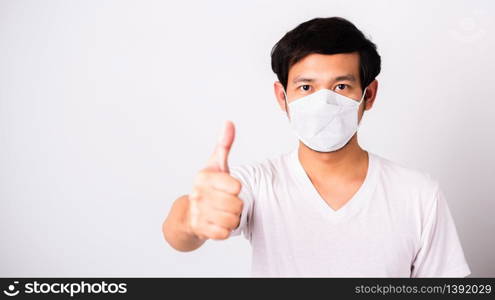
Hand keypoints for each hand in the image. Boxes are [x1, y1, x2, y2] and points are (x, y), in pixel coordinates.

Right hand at [187, 121, 242, 239]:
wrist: (189, 214)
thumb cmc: (208, 187)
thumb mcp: (216, 165)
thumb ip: (224, 145)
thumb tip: (229, 123)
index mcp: (203, 177)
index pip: (236, 186)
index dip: (237, 188)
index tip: (229, 187)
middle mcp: (198, 194)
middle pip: (237, 204)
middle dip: (237, 205)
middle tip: (227, 202)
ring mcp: (198, 212)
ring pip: (232, 220)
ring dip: (232, 218)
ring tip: (223, 212)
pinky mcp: (200, 229)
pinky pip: (224, 233)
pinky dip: (225, 230)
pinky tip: (218, 223)